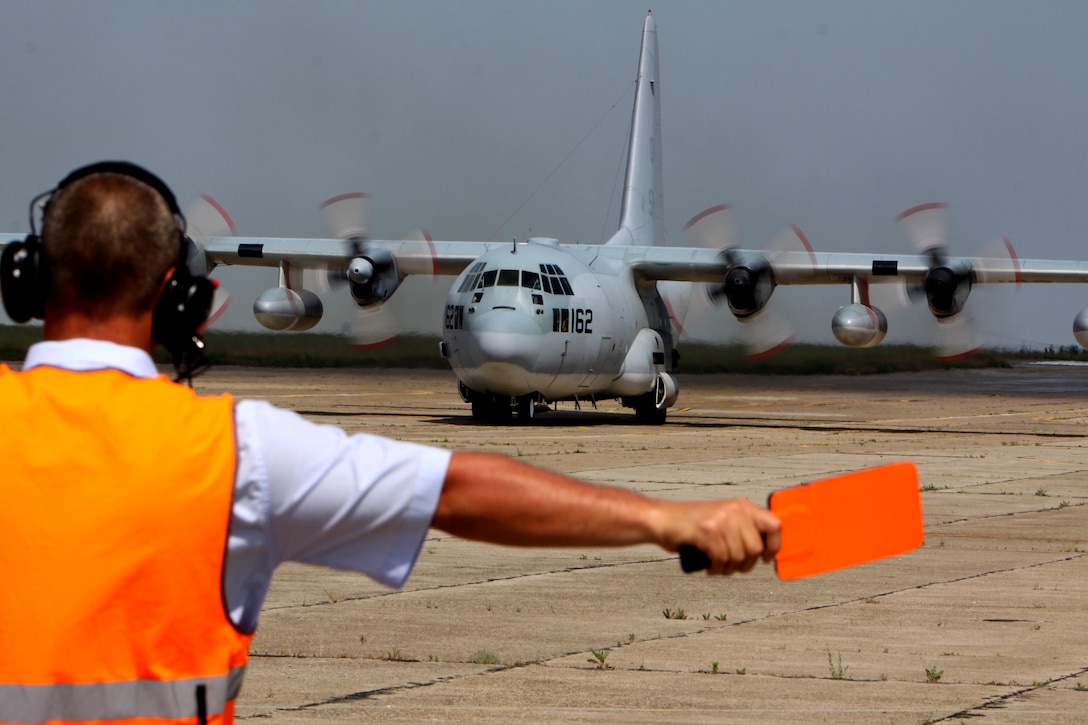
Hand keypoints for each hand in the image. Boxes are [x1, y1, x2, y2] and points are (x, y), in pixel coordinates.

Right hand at [659, 499, 780, 575]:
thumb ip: (744, 529)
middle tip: (733, 566)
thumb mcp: (723, 519)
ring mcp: (721, 519)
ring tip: (719, 566)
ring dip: (728, 568)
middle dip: (746, 564)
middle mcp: (735, 509)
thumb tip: (768, 551)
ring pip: (739, 556)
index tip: (766, 558)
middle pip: (756, 547)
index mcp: (742, 505)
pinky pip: (721, 558)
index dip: (774, 546)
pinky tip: (710, 567)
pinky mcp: (707, 531)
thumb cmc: (693, 524)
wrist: (663, 519)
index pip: (775, 525)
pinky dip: (716, 568)